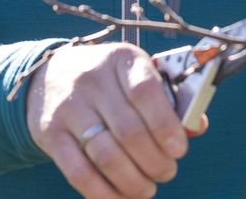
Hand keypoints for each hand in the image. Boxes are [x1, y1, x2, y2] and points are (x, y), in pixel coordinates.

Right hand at [25, 43, 190, 198]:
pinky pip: (78, 172)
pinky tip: (121, 198)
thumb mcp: (136, 72)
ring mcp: (69, 108)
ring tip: (148, 188)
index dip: (165, 125)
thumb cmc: (109, 79)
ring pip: (106, 156)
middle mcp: (92, 80)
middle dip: (155, 161)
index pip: (145, 91)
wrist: (49, 75)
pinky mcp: (50, 134)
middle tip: (167, 171)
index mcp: (122, 60)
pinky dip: (103, 193)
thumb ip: (169, 97)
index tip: (179, 149)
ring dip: (133, 181)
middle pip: (129, 131)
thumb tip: (196, 127)